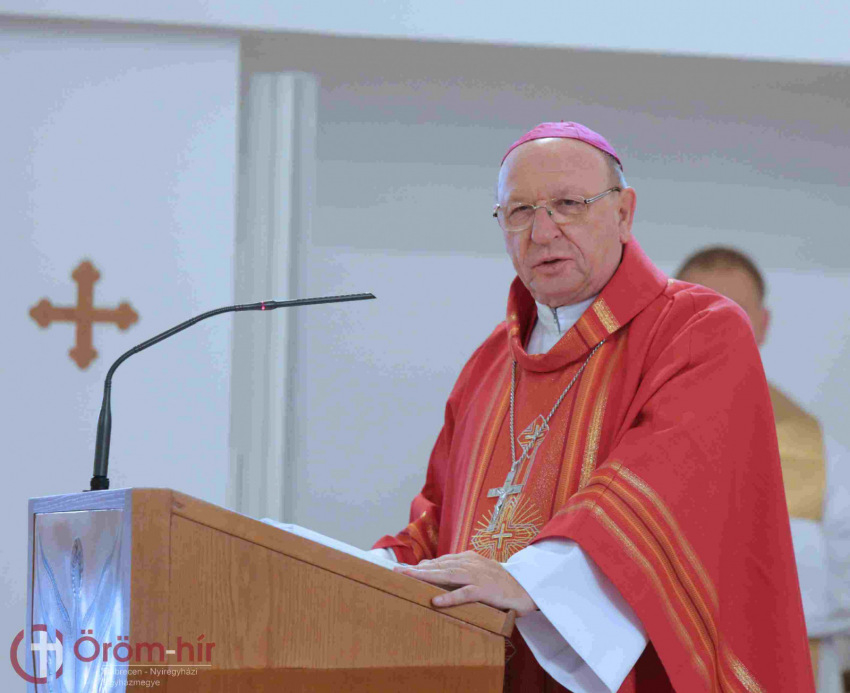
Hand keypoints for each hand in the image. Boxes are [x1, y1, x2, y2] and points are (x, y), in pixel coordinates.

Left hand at [395, 550, 537, 615]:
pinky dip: (451, 597)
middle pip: (439, 566)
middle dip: (417, 569)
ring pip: (448, 575)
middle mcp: (471, 564)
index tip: (403, 569)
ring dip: (427, 577)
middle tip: (397, 571)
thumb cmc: (500, 582)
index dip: (421, 565)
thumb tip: (434, 569)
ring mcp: (478, 576)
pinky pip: (466, 594)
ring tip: (409, 579)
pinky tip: (436, 601)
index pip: (440, 561)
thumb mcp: (479, 571)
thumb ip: (459, 570)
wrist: (528, 588)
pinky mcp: (486, 590)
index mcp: (468, 559)